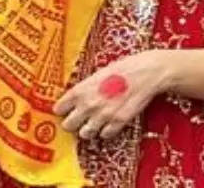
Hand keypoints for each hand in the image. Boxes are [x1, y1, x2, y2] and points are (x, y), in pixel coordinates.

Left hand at [53, 50, 176, 140]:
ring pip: (85, 134)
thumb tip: (74, 98)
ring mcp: (103, 115)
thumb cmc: (121, 68)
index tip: (64, 110)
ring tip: (93, 123)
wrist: (145, 72)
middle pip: (68, 125)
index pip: (58, 108)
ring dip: (87, 129)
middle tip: (78, 119)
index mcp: (80, 90)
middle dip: (72, 123)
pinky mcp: (118, 122)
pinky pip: (105, 135)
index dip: (61, 110)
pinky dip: (106, 131)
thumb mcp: (97, 74)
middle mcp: (88, 105)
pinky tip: (109, 123)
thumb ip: (84, 88)